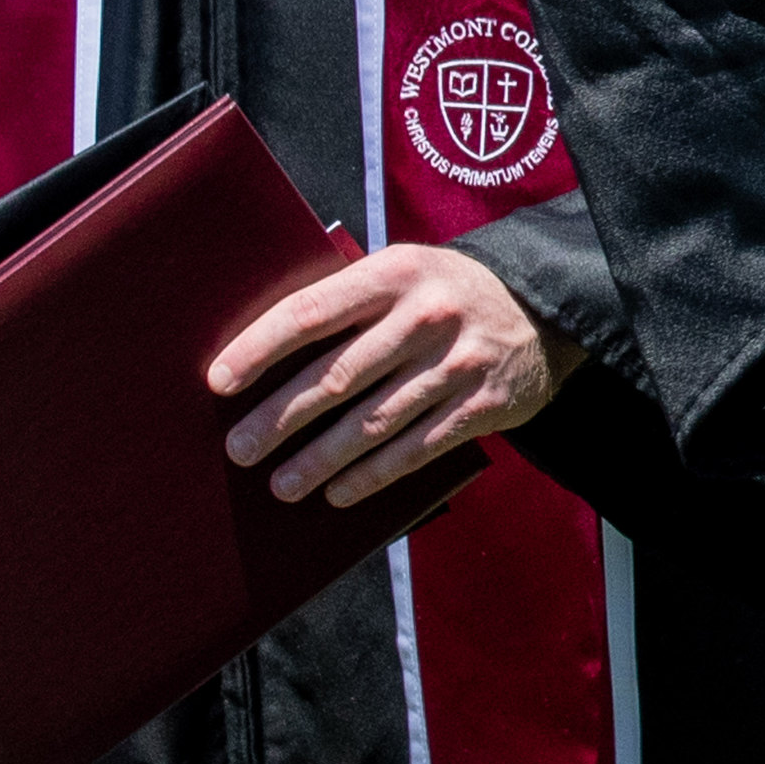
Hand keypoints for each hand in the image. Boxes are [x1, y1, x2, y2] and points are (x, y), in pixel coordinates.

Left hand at [207, 240, 576, 507]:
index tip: (219, 381)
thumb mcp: (405, 270)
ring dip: (319, 459)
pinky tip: (338, 493)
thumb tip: (262, 344)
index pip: (312, 312)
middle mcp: (426, 317)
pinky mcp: (481, 406)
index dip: (260, 348)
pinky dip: (372, 476)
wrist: (546, 307)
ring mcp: (457, 364)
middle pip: (337, 376)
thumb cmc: (446, 291)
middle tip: (239, 449)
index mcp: (396, 273)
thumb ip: (348, 297)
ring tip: (280, 484)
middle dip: (280, 418)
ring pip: (373, 423)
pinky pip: (416, 449)